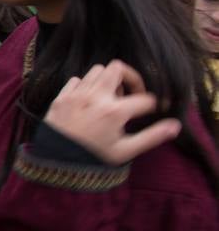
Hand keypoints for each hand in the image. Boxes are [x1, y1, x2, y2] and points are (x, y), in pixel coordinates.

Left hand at [42, 61, 181, 165]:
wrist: (55, 162)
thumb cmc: (93, 158)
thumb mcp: (125, 151)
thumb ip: (152, 137)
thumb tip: (175, 126)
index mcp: (114, 112)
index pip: (145, 98)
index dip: (154, 104)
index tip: (152, 110)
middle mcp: (95, 97)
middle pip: (117, 68)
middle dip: (129, 78)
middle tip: (130, 94)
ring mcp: (76, 95)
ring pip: (97, 70)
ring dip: (107, 80)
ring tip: (110, 99)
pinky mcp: (61, 96)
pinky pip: (76, 79)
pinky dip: (85, 86)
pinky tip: (89, 101)